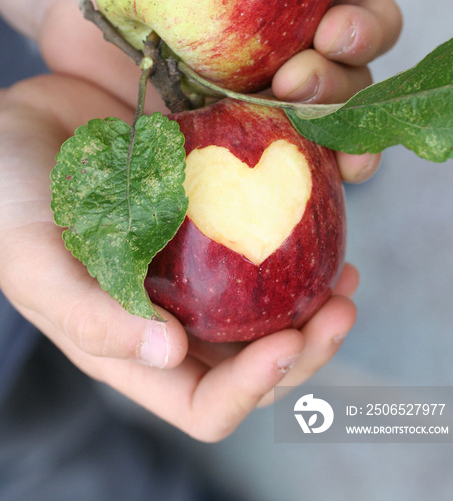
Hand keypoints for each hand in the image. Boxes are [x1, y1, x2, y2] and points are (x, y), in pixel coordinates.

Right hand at [0, 74, 357, 440]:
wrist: (19, 124)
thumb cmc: (8, 195)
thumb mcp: (35, 259)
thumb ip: (93, 315)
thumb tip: (170, 356)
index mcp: (131, 345)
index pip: (204, 402)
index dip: (251, 389)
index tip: (289, 341)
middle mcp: (170, 314)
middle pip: (254, 362)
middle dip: (305, 349)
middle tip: (341, 308)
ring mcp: (191, 266)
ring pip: (270, 309)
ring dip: (315, 303)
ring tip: (345, 275)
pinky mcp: (206, 217)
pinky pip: (261, 241)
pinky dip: (300, 241)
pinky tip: (321, 215)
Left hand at [219, 0, 402, 182]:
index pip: (373, 21)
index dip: (366, 32)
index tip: (329, 32)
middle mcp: (303, 49)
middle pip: (354, 82)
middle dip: (336, 86)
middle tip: (290, 78)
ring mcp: (265, 92)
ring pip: (319, 124)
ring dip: (321, 131)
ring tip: (284, 111)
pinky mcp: (226, 122)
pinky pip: (265, 149)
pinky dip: (285, 164)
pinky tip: (291, 174)